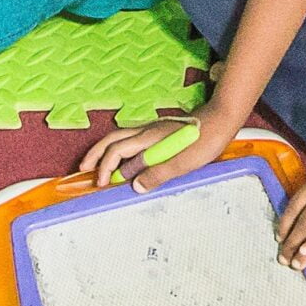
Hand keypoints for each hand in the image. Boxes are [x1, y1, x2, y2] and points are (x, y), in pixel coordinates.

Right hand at [80, 117, 223, 192]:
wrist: (221, 120)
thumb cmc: (204, 141)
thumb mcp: (183, 163)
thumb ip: (158, 174)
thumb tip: (134, 186)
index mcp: (150, 138)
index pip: (118, 151)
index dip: (107, 167)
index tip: (102, 184)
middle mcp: (147, 131)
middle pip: (113, 139)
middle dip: (96, 154)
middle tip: (83, 169)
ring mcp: (152, 129)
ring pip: (120, 137)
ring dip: (105, 150)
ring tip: (96, 164)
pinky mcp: (158, 131)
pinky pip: (131, 138)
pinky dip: (118, 147)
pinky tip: (121, 158)